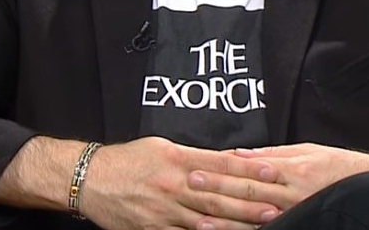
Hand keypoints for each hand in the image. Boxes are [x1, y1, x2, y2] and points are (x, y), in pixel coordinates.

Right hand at [79, 136, 283, 229]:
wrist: (90, 179)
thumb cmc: (127, 160)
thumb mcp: (161, 147)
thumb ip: (192, 155)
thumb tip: (223, 160)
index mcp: (178, 159)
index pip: (221, 163)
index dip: (248, 168)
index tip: (272, 170)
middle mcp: (175, 184)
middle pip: (220, 193)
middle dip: (251, 199)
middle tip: (278, 202)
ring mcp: (166, 209)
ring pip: (208, 217)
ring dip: (238, 221)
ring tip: (263, 222)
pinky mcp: (156, 228)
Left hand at [188, 143, 368, 213]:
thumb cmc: (336, 165)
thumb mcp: (305, 151)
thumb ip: (270, 154)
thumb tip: (237, 153)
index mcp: (290, 169)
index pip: (248, 169)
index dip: (221, 170)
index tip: (197, 167)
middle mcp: (291, 192)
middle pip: (247, 192)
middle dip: (217, 190)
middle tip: (190, 185)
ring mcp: (295, 213)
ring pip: (254, 218)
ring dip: (226, 220)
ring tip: (200, 222)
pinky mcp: (300, 225)